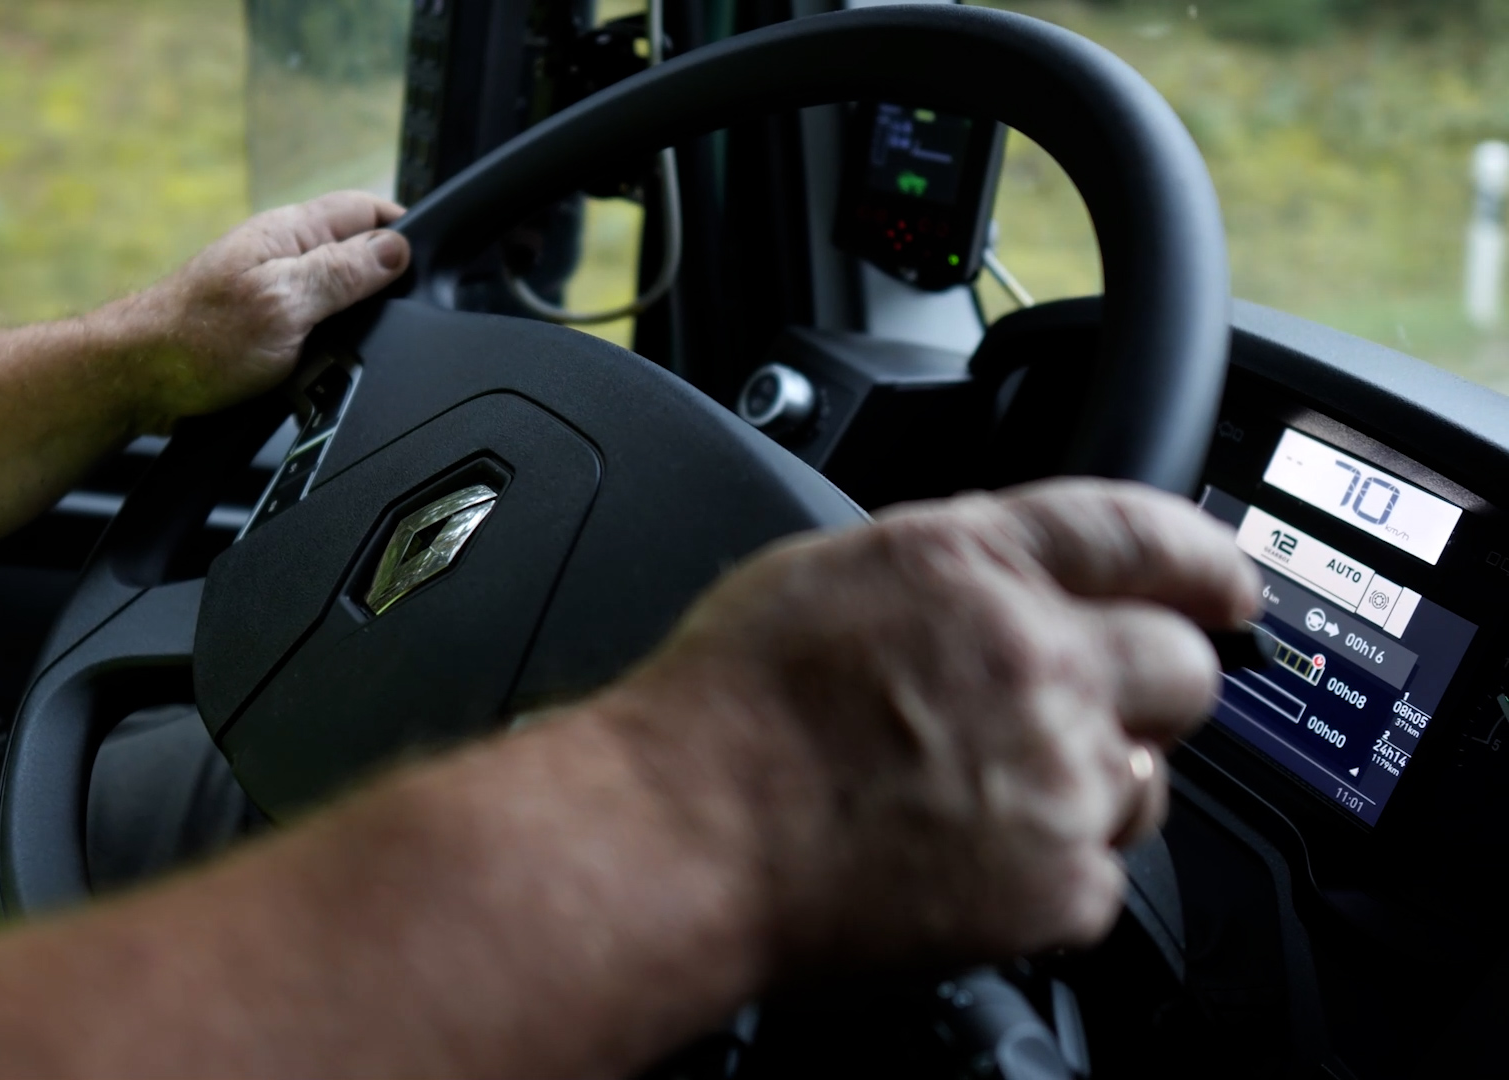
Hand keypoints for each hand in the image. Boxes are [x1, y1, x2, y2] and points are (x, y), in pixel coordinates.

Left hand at [103, 191, 409, 427]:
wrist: (137, 381)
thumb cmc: (194, 340)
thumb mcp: (284, 303)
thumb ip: (341, 274)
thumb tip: (396, 250)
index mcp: (290, 233)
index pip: (366, 211)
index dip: (403, 231)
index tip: (429, 265)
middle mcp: (283, 256)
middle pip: (358, 257)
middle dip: (382, 289)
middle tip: (387, 324)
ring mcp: (272, 291)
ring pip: (338, 301)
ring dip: (350, 331)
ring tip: (345, 356)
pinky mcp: (262, 328)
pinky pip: (313, 333)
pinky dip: (324, 355)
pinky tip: (316, 375)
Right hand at [592, 479, 1259, 972]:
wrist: (686, 837)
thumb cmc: (723, 713)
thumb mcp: (830, 575)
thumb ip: (950, 569)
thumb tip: (1012, 580)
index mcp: (978, 567)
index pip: (1144, 536)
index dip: (1203, 559)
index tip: (1226, 586)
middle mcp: (1038, 662)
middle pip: (1182, 665)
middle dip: (1147, 682)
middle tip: (1074, 710)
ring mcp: (1057, 779)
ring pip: (1148, 779)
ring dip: (1091, 781)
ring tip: (980, 797)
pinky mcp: (1055, 886)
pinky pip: (1098, 871)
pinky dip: (1047, 869)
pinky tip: (961, 855)